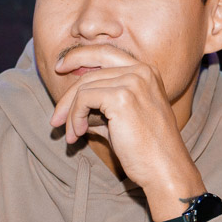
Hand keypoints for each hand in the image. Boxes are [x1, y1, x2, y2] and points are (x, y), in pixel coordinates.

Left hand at [50, 44, 204, 219]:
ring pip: (84, 87)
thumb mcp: (126, 116)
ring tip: (71, 135)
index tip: (61, 68)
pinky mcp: (121, 97)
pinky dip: (75, 118)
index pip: (105, 53)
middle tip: (56, 118)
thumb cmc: (147, 148)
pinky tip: (79, 135)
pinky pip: (83, 99)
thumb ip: (105, 102)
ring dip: (71, 113)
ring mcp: (133, 82)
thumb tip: (75, 101)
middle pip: (90, 71)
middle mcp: (142, 71)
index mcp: (147, 71)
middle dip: (68, 96)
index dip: (80, 56)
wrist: (165, 169)